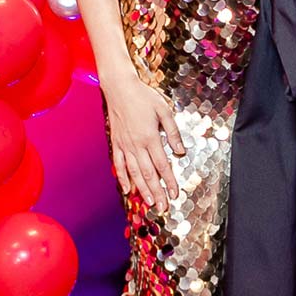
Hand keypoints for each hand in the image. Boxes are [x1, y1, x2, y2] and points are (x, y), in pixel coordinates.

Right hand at [102, 72, 186, 212]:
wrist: (119, 88)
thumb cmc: (143, 97)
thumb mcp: (164, 111)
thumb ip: (173, 132)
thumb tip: (180, 150)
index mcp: (150, 137)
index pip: (163, 165)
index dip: (169, 182)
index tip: (175, 194)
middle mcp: (136, 145)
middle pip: (148, 174)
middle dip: (157, 192)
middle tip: (163, 208)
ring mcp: (124, 145)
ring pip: (134, 173)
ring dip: (142, 190)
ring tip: (150, 203)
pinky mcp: (116, 143)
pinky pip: (119, 164)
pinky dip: (123, 178)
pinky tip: (128, 189)